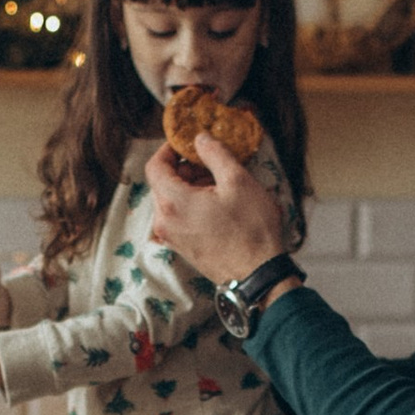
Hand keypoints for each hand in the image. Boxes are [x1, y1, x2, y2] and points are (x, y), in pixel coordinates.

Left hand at [144, 133, 283, 285]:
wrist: (258, 275)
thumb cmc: (251, 229)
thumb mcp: (238, 181)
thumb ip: (215, 154)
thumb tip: (201, 139)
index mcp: (173, 202)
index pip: (155, 165)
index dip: (169, 149)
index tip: (188, 143)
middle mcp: (164, 221)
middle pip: (163, 182)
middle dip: (185, 168)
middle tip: (212, 164)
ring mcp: (171, 237)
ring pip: (171, 200)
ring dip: (191, 186)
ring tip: (220, 186)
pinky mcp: (181, 248)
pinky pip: (178, 217)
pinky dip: (192, 204)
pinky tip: (217, 205)